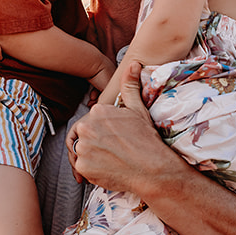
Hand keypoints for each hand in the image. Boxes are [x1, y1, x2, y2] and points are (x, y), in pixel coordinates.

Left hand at [67, 63, 177, 193]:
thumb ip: (130, 86)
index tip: (114, 140)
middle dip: (95, 143)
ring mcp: (83, 147)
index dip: (102, 132)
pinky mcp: (83, 166)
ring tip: (111, 161)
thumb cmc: (147, 140)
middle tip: (112, 152)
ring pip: (81, 151)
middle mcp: (87, 127)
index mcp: (97, 112)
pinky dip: (92, 171)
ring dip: (92, 157)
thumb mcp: (138, 110)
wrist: (153, 169)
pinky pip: (82, 168)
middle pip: (84, 136)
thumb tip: (133, 63)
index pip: (91, 122)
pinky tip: (108, 169)